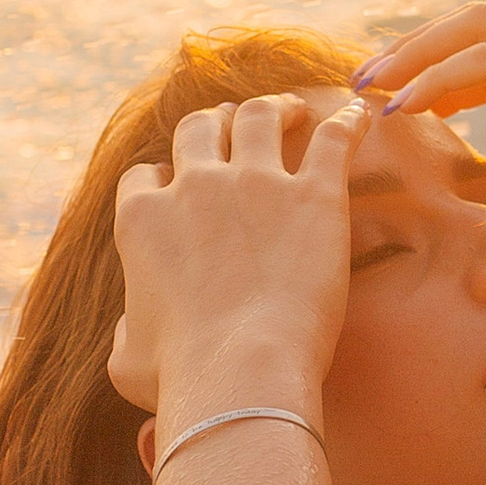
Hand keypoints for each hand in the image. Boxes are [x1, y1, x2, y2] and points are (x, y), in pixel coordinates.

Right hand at [110, 92, 367, 419]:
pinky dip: (348, 121)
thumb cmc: (182, 376)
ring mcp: (256, 184)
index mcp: (143, 221)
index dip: (160, 178)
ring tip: (293, 110)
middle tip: (234, 126)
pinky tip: (359, 114)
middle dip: (214, 123)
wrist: (242, 372)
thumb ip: (125, 332)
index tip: (176, 185)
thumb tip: (129, 328)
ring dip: (274, 108)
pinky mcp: (314, 196)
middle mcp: (194, 187)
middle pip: (199, 129)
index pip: (144, 177)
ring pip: (259, 117)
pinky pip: (334, 139)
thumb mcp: (126, 361)